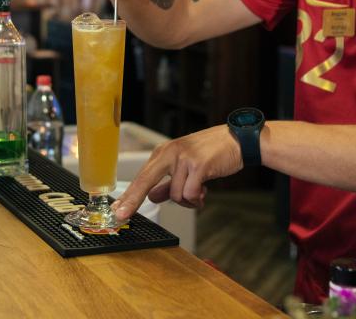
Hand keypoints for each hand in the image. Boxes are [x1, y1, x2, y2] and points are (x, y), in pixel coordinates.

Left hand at [112, 125, 243, 220]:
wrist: (238, 139)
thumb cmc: (211, 152)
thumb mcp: (185, 164)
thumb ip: (168, 181)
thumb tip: (152, 196)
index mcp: (164, 152)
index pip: (142, 176)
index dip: (129, 195)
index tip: (117, 210)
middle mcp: (170, 152)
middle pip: (145, 180)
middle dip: (133, 200)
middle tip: (122, 215)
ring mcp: (184, 158)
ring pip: (174, 194)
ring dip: (187, 201)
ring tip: (199, 192)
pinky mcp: (199, 165)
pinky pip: (190, 193)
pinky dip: (196, 199)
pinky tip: (204, 192)